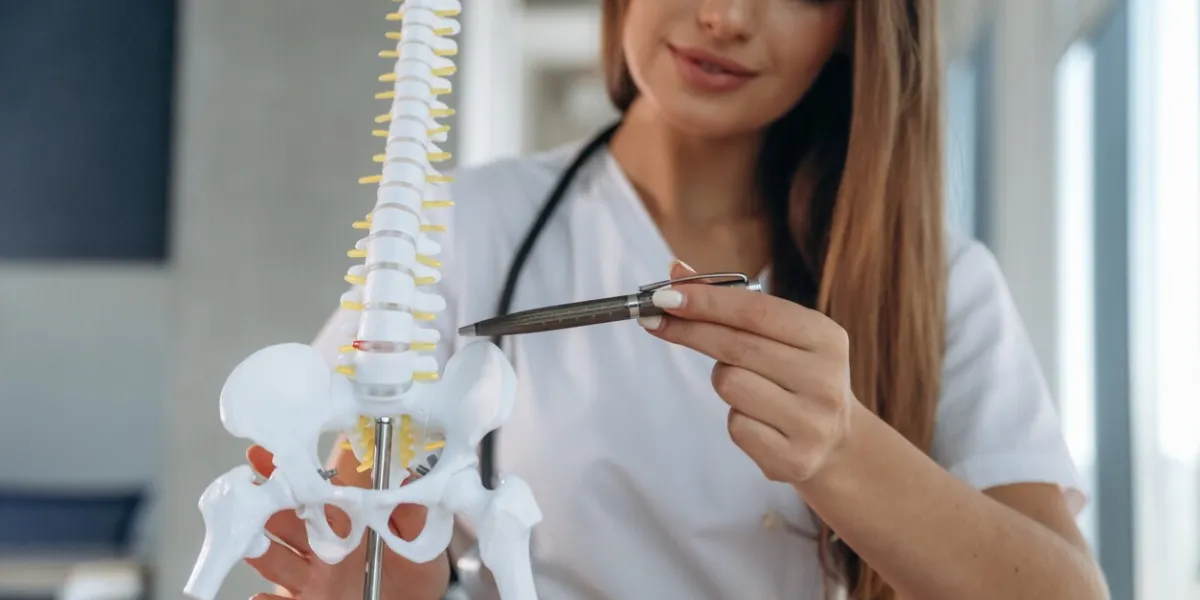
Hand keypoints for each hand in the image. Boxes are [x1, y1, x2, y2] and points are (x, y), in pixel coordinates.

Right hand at [244, 445, 449, 599]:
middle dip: (267, 506)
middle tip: (249, 491)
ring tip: (249, 541)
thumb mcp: (418, 541)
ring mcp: (312, 578)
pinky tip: (259, 596)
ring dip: (260, 550)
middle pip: (286, 523)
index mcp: (346, 523)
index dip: (293, 474)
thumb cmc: (414, 571)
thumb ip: (409, 513)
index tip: (270, 456)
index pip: (315, 493)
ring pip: (277, 560)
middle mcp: (322, 547)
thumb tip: (404, 478)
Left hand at [639, 261, 855, 485]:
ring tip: (750, 386)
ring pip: (730, 385)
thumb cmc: (797, 376)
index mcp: (827, 338)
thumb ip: (732, 303)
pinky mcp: (793, 459)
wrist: (838, 444)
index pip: (756, 311)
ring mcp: (812, 422)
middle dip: (689, 330)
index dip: (707, 301)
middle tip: (653, 320)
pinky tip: (760, 420)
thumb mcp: (781, 335)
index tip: (664, 295)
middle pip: (736, 346)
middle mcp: (825, 379)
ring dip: (724, 380)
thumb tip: (676, 272)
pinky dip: (737, 418)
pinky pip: (737, 426)